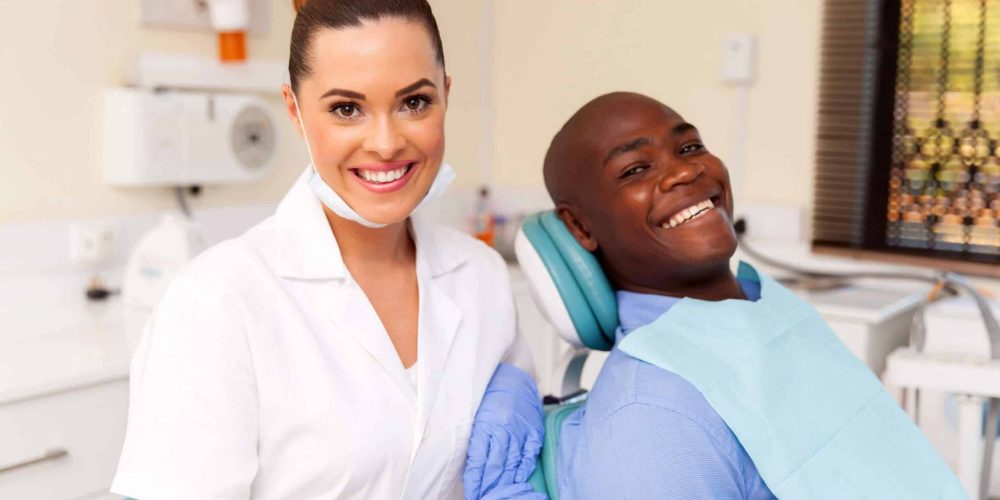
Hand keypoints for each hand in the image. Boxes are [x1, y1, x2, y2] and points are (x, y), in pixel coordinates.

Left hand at [464, 363, 543, 499]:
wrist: (512, 371)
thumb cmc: (489, 392)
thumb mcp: (474, 413)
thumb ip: (473, 437)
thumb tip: (469, 462)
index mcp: (486, 425)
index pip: (479, 461)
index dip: (476, 480)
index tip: (473, 492)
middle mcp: (504, 430)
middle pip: (495, 466)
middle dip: (489, 485)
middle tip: (485, 497)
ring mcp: (521, 430)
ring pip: (512, 462)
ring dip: (505, 481)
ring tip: (499, 494)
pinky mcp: (534, 429)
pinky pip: (529, 453)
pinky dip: (524, 468)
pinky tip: (519, 479)